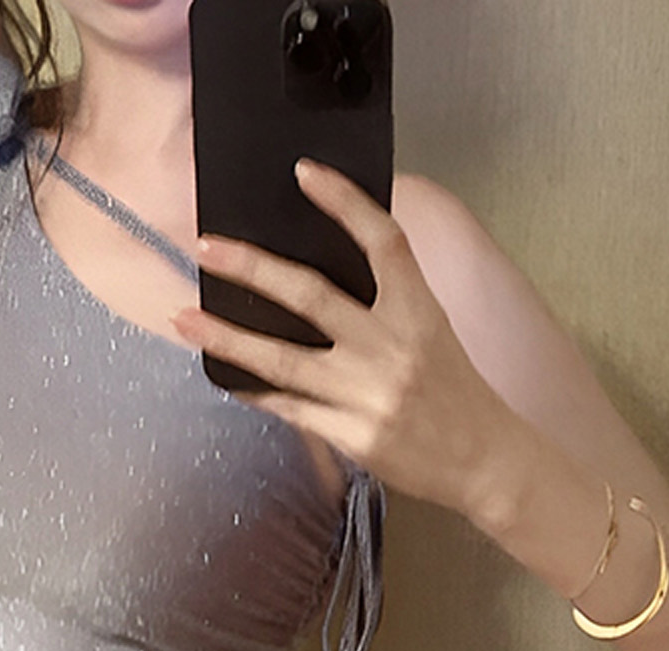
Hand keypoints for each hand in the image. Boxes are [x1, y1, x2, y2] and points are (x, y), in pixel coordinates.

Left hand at [169, 159, 517, 519]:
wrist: (483, 459)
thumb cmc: (452, 391)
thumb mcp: (431, 330)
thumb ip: (386, 300)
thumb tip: (320, 276)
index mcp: (419, 310)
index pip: (382, 241)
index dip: (345, 202)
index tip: (304, 172)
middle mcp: (391, 347)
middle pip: (312, 296)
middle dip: (254, 268)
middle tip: (207, 247)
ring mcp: (368, 394)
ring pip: (284, 359)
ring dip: (229, 337)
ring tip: (185, 318)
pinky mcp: (353, 435)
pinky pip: (290, 408)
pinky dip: (254, 390)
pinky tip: (224, 374)